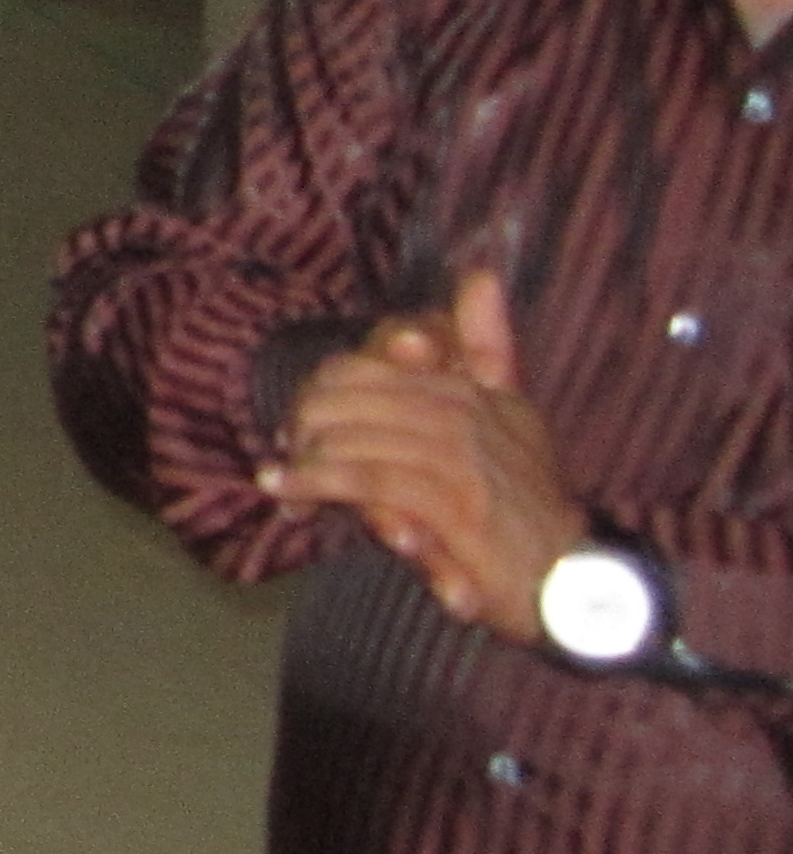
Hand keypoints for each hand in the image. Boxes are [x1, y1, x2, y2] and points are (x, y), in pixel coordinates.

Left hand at [261, 269, 587, 643]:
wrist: (573, 579)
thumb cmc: (527, 503)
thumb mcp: (512, 416)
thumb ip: (487, 348)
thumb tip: (480, 274)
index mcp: (470, 389)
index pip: (369, 365)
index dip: (324, 391)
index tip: (305, 422)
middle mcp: (465, 413)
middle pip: (348, 395)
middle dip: (306, 426)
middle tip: (286, 457)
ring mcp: (462, 459)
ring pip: (352, 437)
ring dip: (305, 463)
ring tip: (279, 484)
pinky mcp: (455, 507)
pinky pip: (368, 480)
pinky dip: (320, 486)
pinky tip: (290, 496)